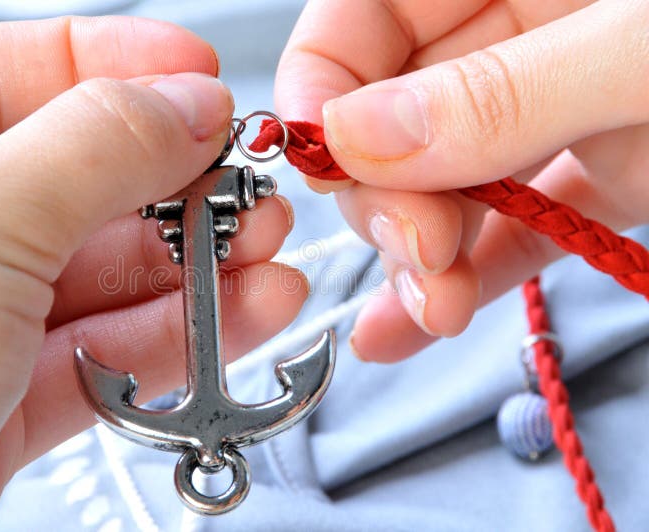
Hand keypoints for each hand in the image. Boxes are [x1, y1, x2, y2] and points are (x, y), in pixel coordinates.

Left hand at [0, 17, 304, 530]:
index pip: (2, 70)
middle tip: (241, 176)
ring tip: (262, 244)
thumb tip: (185, 105)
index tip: (196, 75)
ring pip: (100, 272)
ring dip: (195, 260)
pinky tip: (245, 308)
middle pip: (70, 176)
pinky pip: (104, 351)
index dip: (111, 67)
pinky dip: (180, 333)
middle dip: (172, 178)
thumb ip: (96, 150)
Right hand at [275, 0, 648, 360]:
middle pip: (391, 119)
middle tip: (416, 247)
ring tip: (433, 306)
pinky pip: (514, 226)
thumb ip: (500, 94)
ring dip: (422, 259)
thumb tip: (361, 137)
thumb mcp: (638, 55)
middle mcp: (520, 40)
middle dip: (386, 198)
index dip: (322, 87)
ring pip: (445, 186)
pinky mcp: (595, 176)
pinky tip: (424, 321)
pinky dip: (474, 278)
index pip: (363, 18)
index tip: (322, 162)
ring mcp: (554, 114)